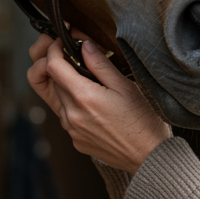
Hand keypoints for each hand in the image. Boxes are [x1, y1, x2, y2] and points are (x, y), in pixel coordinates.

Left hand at [26, 34, 171, 173]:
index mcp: (83, 97)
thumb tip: (83, 44)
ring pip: (57, 97)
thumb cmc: (142, 121)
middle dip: (58, 63)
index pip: (51, 66)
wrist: (148, 157)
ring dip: (64, 84)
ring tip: (88, 79)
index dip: (53, 48)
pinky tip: (94, 102)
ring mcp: (71, 130)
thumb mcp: (125, 86)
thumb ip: (100, 64)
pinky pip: (65, 115)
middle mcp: (71, 115)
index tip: (63, 41)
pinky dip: (73, 102)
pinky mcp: (75, 140)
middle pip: (51, 80)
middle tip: (75, 54)